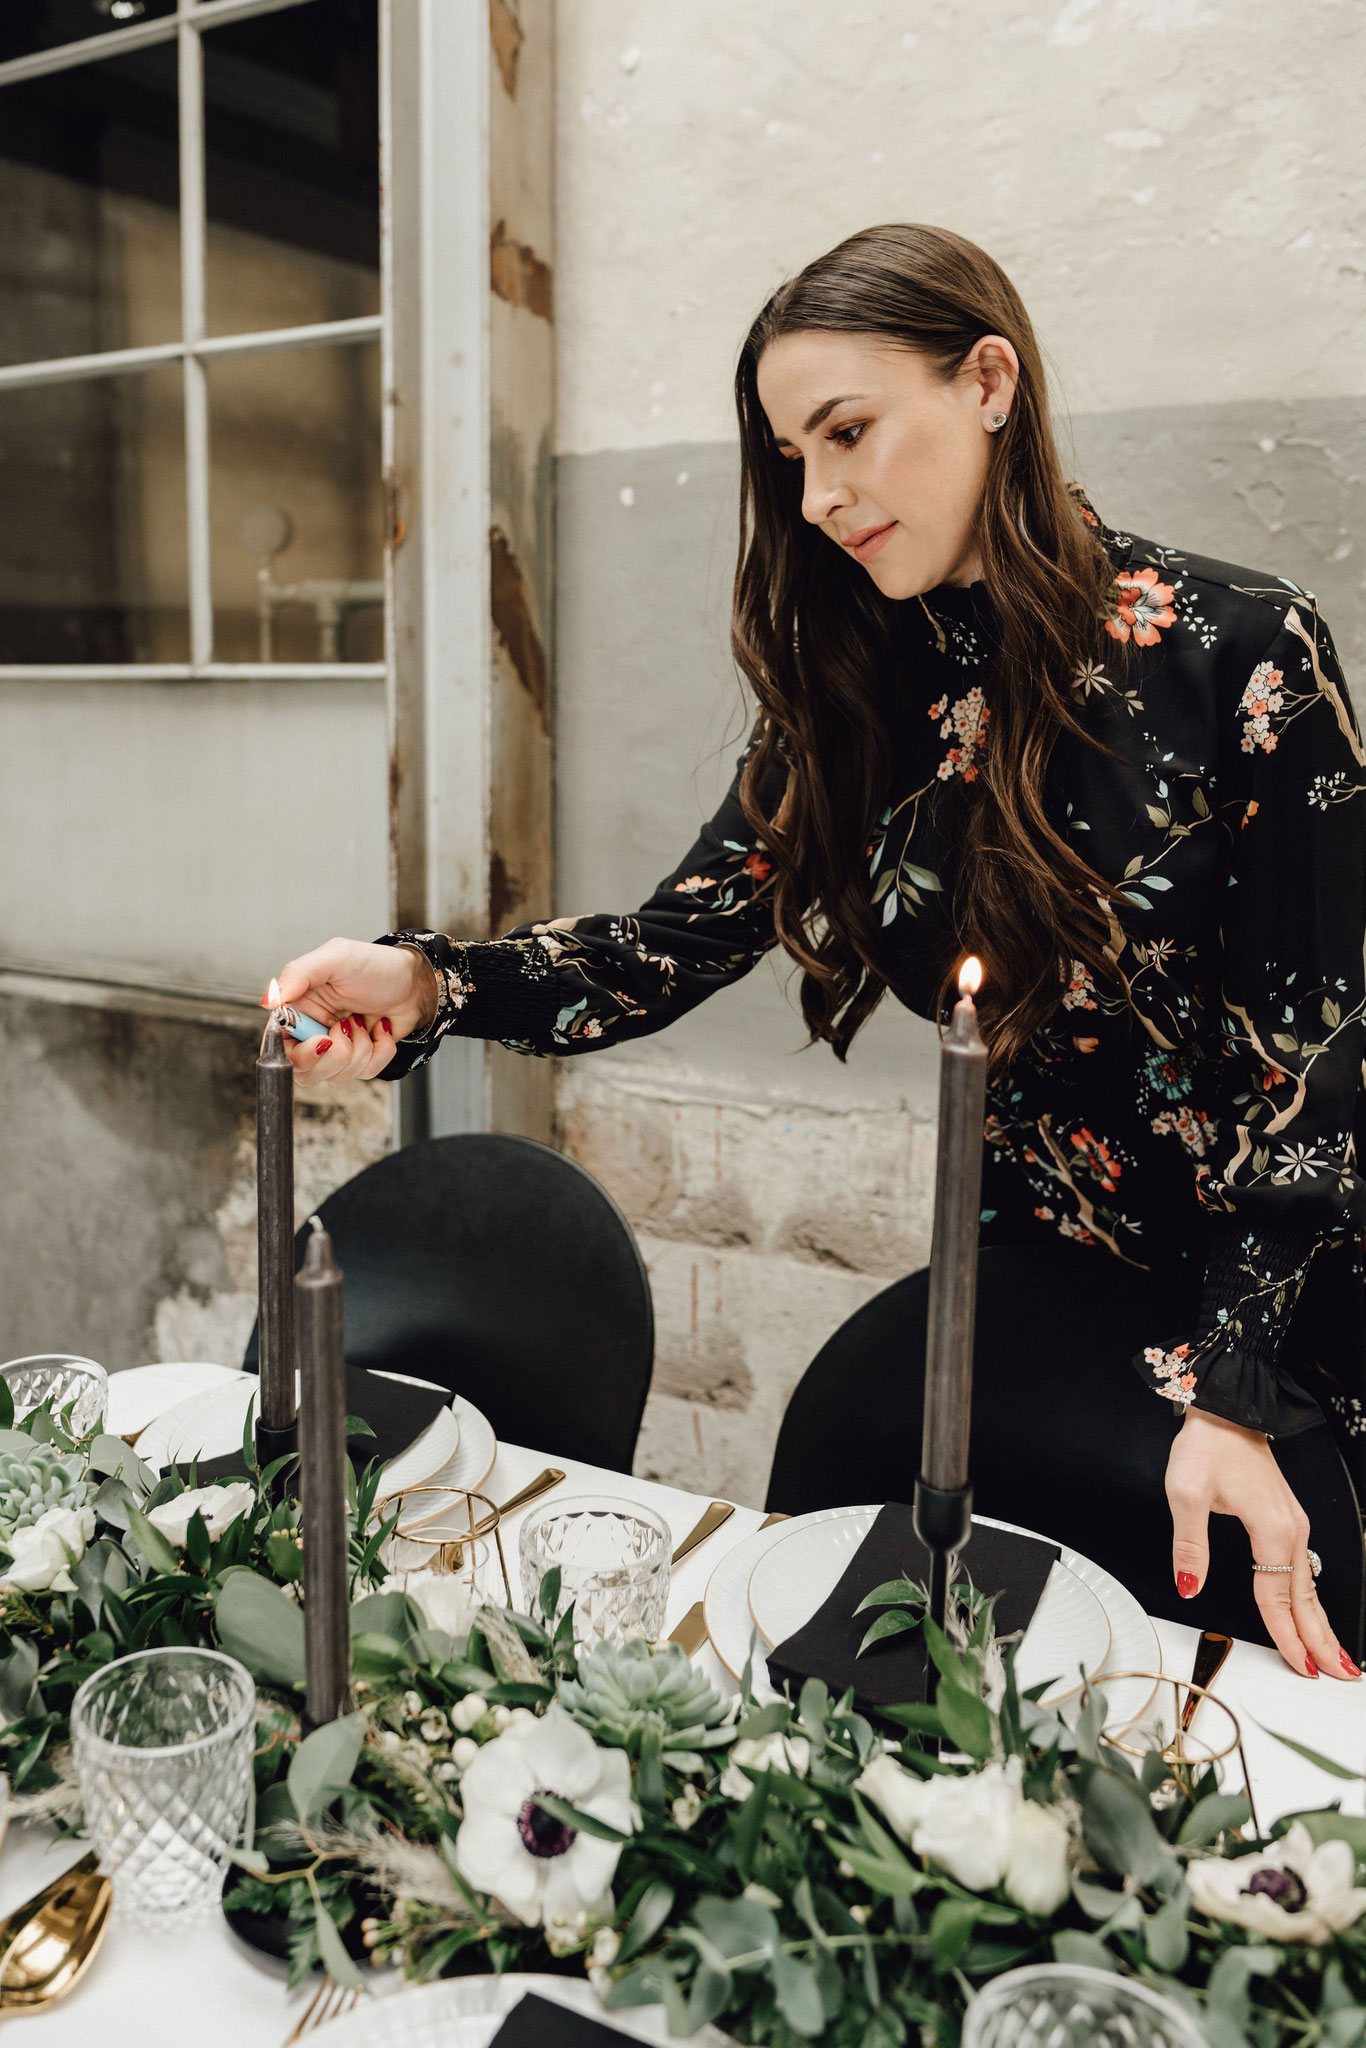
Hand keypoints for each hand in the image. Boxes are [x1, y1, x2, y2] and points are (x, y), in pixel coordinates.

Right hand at [264, 938, 438, 1085]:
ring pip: (335, 1077)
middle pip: (304, 1071)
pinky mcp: (361, 1059)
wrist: (416, 980)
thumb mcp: (335, 957)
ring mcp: (337, 1049)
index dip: (299, 1052)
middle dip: (334, 1055)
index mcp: (298, 1010)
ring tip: (363, 1021)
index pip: (279, 1048)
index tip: (323, 1038)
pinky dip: (379, 1051)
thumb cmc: (375, 965)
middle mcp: (313, 1032)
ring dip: (359, 1049)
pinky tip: (381, 1028)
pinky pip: (364, 1073)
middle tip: (348, 1026)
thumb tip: (267, 1001)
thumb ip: (297, 974)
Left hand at [1166, 1407, 1360, 1680]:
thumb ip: (1189, 1546)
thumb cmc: (1208, 1446)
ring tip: (1334, 1654)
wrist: (1226, 1410)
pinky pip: (1303, 1568)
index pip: (1276, 1597)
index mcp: (1270, 1529)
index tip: (1299, 1665)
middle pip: (1305, 1598)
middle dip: (1321, 1639)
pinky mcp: (1287, 1518)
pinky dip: (1311, 1597)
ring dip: (1320, 1622)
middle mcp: (1290, 1529)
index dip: (1286, 1636)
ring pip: (1308, 1585)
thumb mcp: (1186, 1495)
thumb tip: (1189, 1585)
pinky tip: (1311, 1610)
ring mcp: (1293, 1523)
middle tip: (1336, 1673)